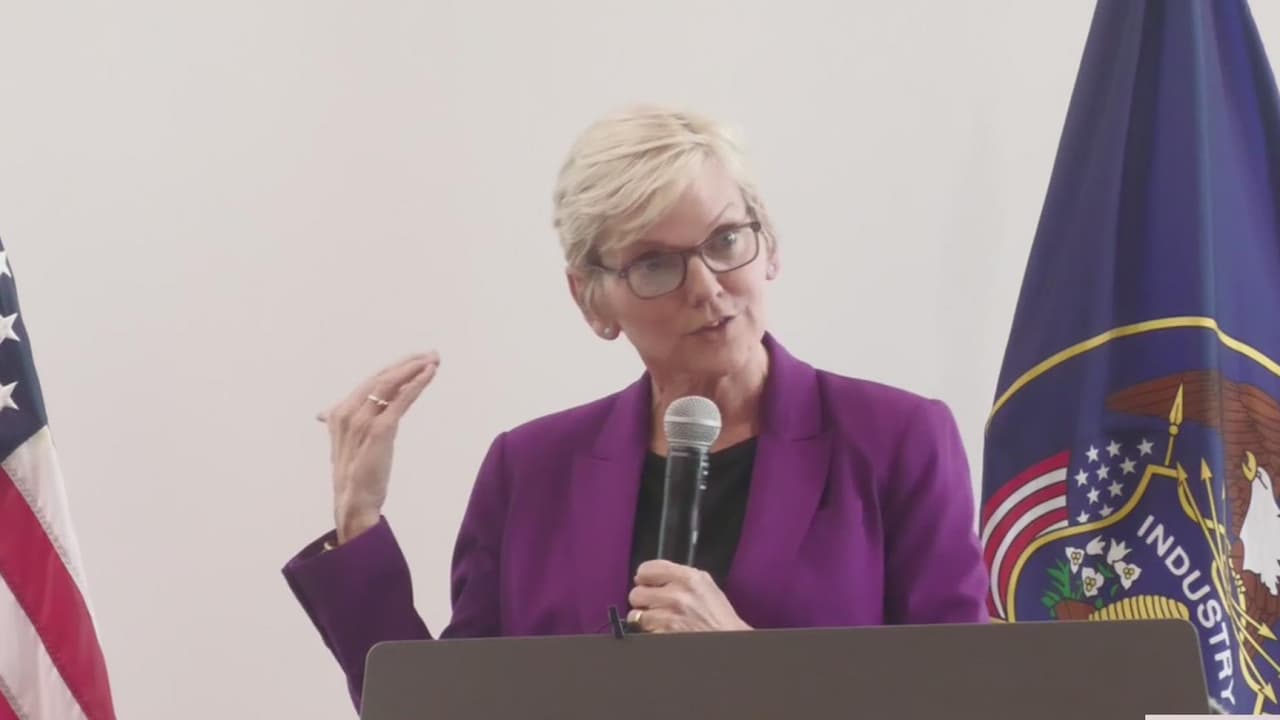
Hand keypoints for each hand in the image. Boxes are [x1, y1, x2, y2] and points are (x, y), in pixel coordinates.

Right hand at [318, 352, 439, 543]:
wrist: (353, 502)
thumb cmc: (354, 475)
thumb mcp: (346, 444)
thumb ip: (343, 424)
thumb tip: (325, 413)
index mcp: (338, 413)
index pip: (371, 381)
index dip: (394, 368)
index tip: (415, 360)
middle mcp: (347, 412)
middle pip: (382, 378)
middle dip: (408, 364)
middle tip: (431, 354)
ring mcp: (362, 421)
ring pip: (391, 385)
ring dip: (414, 369)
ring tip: (433, 361)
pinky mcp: (379, 430)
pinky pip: (400, 401)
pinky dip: (416, 385)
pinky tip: (429, 375)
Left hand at [626, 560, 750, 632]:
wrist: (729, 641)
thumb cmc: (719, 617)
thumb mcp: (705, 585)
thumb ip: (680, 576)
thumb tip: (653, 574)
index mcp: (688, 578)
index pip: (646, 569)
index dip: (644, 577)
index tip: (646, 582)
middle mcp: (678, 595)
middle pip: (636, 593)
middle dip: (643, 601)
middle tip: (654, 605)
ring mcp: (670, 617)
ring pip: (635, 615)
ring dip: (644, 619)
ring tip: (658, 620)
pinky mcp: (664, 636)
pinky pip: (643, 632)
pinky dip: (649, 633)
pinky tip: (662, 631)